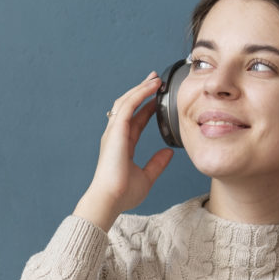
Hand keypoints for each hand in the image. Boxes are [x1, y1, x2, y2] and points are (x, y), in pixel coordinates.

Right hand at [76, 73, 174, 230]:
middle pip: (129, 106)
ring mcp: (114, 132)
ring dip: (141, 89)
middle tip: (155, 80)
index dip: (146, 109)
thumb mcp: (146, 177)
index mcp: (122, 145)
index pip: (136, 121)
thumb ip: (157, 164)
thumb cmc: (122, 194)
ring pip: (127, 102)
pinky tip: (151, 87)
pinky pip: (128, 106)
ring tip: (155, 80)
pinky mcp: (116, 130)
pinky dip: (139, 94)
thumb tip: (169, 153)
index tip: (158, 100)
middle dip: (141, 92)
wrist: (109, 199)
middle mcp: (116, 135)